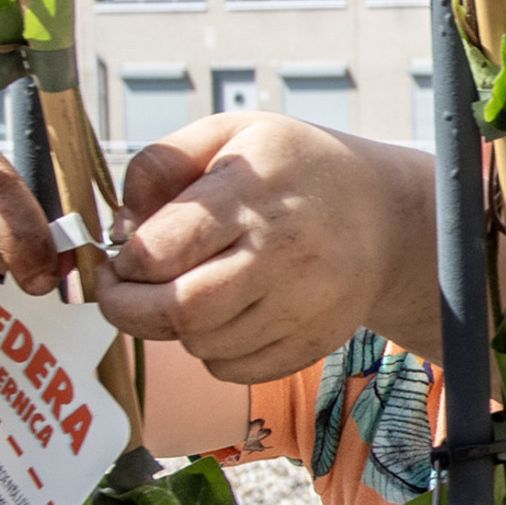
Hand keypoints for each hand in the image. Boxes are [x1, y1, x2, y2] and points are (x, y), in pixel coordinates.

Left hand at [100, 113, 410, 381]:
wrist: (385, 216)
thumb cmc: (292, 170)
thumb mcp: (228, 134)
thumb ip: (161, 163)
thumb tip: (121, 226)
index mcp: (254, 190)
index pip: (161, 250)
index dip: (124, 262)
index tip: (120, 258)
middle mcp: (284, 251)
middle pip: (179, 310)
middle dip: (128, 309)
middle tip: (120, 293)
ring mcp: (305, 302)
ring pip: (202, 345)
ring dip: (176, 327)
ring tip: (187, 292)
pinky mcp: (315, 340)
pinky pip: (234, 370)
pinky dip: (212, 351)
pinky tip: (223, 315)